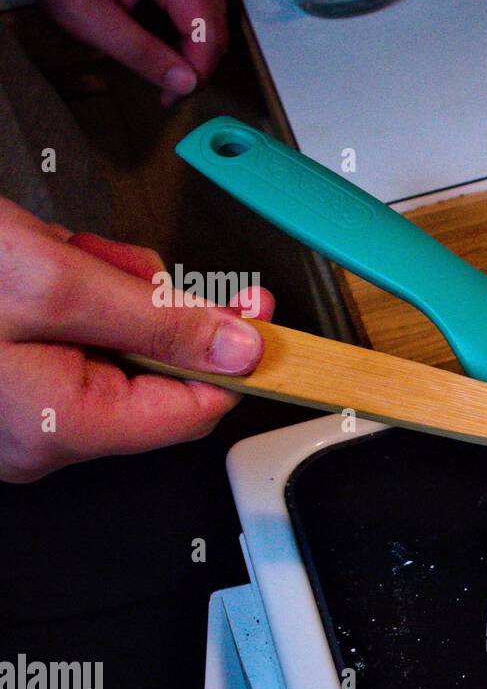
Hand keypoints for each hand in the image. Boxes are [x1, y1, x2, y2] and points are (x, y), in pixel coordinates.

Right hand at [0, 197, 271, 481]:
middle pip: (147, 369)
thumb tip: (239, 348)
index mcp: (57, 426)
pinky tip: (24, 260)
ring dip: (96, 287)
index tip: (258, 312)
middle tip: (107, 261)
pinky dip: (60, 291)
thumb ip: (158, 318)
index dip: (229, 357)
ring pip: (106, 342)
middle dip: (140, 302)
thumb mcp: (53, 281)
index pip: (189, 410)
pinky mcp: (0, 377)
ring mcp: (13, 410)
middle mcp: (36, 435)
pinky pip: (63, 337)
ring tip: (46, 254)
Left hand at [14, 0, 227, 104]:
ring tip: (165, 64)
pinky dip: (191, 24)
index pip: (208, 36)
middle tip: (167, 86)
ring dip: (196, 46)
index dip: (195, 76)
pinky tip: (167, 36)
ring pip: (214, 15)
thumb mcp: (87, 14)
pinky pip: (204, 0)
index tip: (170, 96)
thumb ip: (138, 51)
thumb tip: (186, 84)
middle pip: (217, 26)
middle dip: (196, 63)